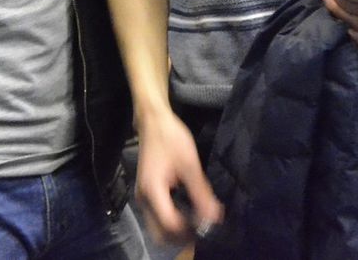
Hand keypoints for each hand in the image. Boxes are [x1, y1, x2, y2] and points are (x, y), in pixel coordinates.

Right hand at [133, 106, 222, 242]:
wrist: (153, 122)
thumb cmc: (171, 138)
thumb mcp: (189, 163)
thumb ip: (201, 192)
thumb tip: (214, 216)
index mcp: (152, 191)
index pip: (170, 224)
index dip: (190, 228)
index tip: (208, 222)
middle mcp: (143, 200)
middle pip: (160, 234)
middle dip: (182, 236)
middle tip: (203, 228)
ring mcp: (143, 198)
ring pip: (158, 228)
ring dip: (177, 231)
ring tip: (198, 222)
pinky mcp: (147, 195)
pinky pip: (158, 218)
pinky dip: (172, 222)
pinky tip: (189, 213)